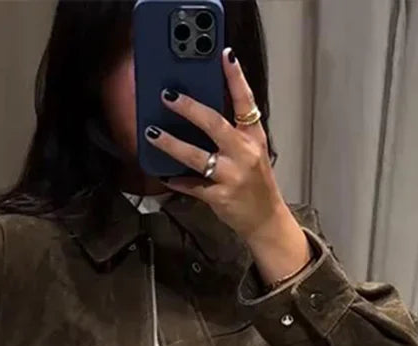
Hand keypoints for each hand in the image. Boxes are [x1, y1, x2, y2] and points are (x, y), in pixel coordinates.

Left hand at [144, 48, 311, 284]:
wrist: (265, 219)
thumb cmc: (255, 182)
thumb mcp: (252, 152)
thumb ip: (233, 132)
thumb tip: (201, 113)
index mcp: (254, 137)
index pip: (246, 102)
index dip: (236, 78)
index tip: (225, 55)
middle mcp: (244, 153)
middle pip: (214, 125)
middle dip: (189, 109)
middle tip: (168, 96)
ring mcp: (232, 176)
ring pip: (197, 156)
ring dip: (172, 144)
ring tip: (152, 133)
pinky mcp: (220, 197)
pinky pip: (192, 186)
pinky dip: (177, 181)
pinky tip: (163, 175)